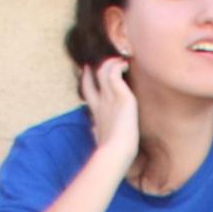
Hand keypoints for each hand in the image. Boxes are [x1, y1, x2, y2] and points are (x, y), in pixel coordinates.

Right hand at [78, 57, 140, 175]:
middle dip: (95, 67)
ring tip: (121, 61)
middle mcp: (102, 102)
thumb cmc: (111, 152)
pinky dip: (118, 66)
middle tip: (102, 59)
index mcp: (98, 113)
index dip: (87, 80)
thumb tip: (92, 129)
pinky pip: (114, 73)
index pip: (89, 92)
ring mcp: (110, 98)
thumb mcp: (101, 140)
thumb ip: (96, 132)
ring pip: (104, 71)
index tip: (87, 71)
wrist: (116, 152)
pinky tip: (125, 65)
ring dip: (111, 63)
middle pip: (93, 78)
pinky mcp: (121, 96)